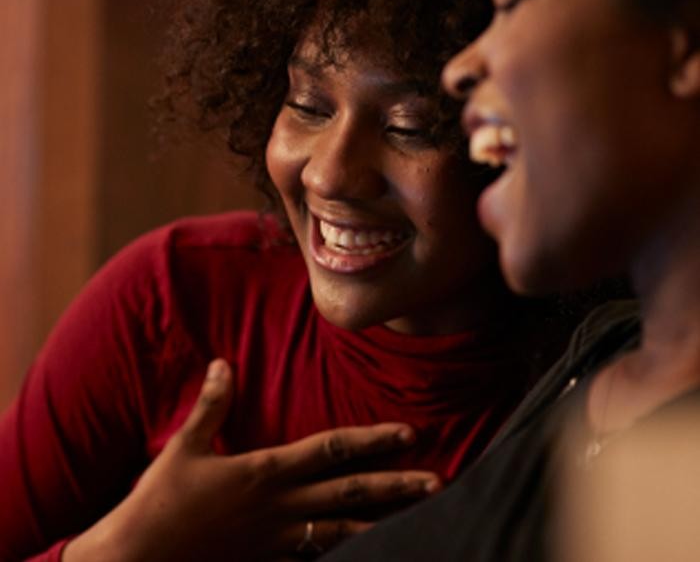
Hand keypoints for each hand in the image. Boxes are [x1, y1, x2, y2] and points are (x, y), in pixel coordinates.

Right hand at [63, 359, 440, 561]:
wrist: (138, 561)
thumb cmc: (160, 501)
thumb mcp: (185, 446)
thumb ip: (212, 405)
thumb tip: (224, 362)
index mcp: (266, 471)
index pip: (331, 449)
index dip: (372, 440)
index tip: (408, 433)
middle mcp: (281, 506)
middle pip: (350, 493)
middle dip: (396, 486)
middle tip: (437, 482)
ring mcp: (279, 540)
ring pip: (344, 532)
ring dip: (385, 523)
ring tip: (420, 519)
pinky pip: (317, 559)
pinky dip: (347, 555)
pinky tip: (371, 553)